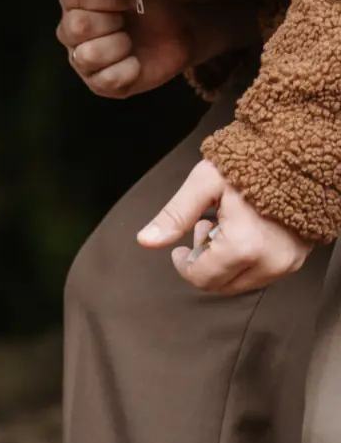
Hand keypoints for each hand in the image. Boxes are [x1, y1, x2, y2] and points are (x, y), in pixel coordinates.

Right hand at [56, 0, 252, 98]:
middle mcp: (69, 29)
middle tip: (129, 19)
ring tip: (132, 41)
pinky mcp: (98, 84)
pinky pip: (106, 80)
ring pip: (89, 56)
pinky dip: (129, 70)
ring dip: (120, 46)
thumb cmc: (153, 0)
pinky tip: (136, 62)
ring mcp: (80, 59)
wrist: (182, 29)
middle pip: (77, 28)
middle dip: (113, 22)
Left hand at [138, 156, 312, 292]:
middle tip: (205, 228)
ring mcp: (286, 264)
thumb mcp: (204, 183)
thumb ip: (175, 215)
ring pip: (240, 283)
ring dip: (224, 262)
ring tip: (222, 226)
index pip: (202, 279)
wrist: (293, 156)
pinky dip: (244, 260)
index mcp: (243, 246)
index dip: (184, 265)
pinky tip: (242, 231)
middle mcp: (269, 263)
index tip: (180, 248)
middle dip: (204, 262)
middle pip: (221, 286)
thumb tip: (145, 241)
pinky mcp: (296, 261)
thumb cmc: (248, 164)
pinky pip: (260, 275)